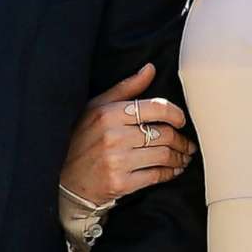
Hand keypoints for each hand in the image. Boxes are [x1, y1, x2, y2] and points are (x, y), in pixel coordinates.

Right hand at [61, 61, 192, 208]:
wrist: (65, 181)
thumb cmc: (82, 140)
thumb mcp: (97, 108)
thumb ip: (125, 89)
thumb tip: (150, 69)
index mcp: (108, 114)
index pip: (155, 108)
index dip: (175, 114)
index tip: (181, 120)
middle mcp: (113, 136)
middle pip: (163, 133)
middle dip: (181, 139)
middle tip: (186, 143)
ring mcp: (117, 161)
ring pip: (163, 155)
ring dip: (179, 156)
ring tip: (183, 156)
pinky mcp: (121, 183)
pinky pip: (156, 175)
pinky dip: (170, 173)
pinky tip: (173, 170)